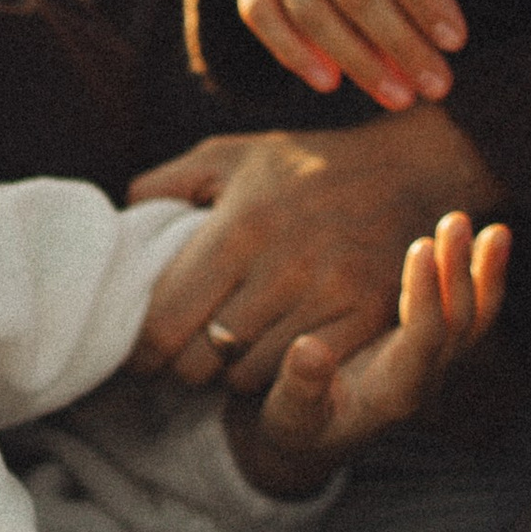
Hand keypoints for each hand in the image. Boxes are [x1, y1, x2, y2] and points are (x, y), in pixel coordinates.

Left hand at [131, 104, 508, 390]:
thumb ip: (168, 183)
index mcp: (238, 227)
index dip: (141, 350)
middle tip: (181, 354)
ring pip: (244, 375)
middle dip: (180, 364)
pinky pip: (297, 373)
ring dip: (227, 371)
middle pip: (199, 360)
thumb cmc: (306, 167)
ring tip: (228, 348)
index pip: (164, 323)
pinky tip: (270, 349)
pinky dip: (274, 372)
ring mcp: (327, 295)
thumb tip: (122, 216)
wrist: (408, 171)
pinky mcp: (365, 317)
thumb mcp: (232, 156)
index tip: (139, 352)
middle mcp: (281, 265)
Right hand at [225, 212, 511, 498]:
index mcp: (395, 393)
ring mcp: (435, 361)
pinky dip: (485, 276)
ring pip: (475, 317)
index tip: (421, 247)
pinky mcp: (433, 344)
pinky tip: (491, 237)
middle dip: (459, 272)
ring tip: (496, 229)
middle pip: (459, 324)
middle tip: (456, 221)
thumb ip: (300, 387)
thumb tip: (309, 350)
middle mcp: (426, 377)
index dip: (426, 295)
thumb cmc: (296, 424)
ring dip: (483, 272)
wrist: (313, 437)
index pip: (424, 341)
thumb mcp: (288, 415)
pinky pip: (471, 311)